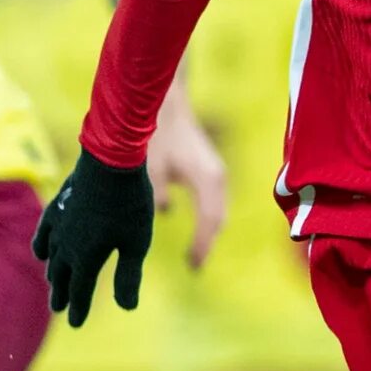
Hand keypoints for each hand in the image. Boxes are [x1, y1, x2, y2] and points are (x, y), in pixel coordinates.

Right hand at [33, 150, 157, 326]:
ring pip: (51, 256)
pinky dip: (42, 245)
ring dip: (53, 272)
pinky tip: (42, 251)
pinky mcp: (58, 205)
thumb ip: (128, 276)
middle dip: (61, 294)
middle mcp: (67, 245)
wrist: (111, 158)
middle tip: (58, 308)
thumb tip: (127, 308)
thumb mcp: (136, 243)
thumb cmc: (129, 202)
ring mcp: (59, 224)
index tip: (76, 323)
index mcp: (86, 258)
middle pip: (62, 276)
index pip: (79, 291)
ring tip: (53, 282)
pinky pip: (44, 233)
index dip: (78, 308)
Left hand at [148, 104, 228, 267]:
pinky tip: (197, 231)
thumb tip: (163, 215)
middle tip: (194, 267)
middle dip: (207, 243)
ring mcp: (217, 173)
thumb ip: (156, 197)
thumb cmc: (157, 134)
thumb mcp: (151, 170)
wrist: (168, 104)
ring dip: (209, 232)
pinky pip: (215, 202)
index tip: (193, 267)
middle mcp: (217, 177)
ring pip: (218, 212)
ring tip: (196, 255)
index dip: (202, 246)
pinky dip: (208, 220)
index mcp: (206, 179)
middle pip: (218, 220)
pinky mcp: (212, 170)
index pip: (209, 222)